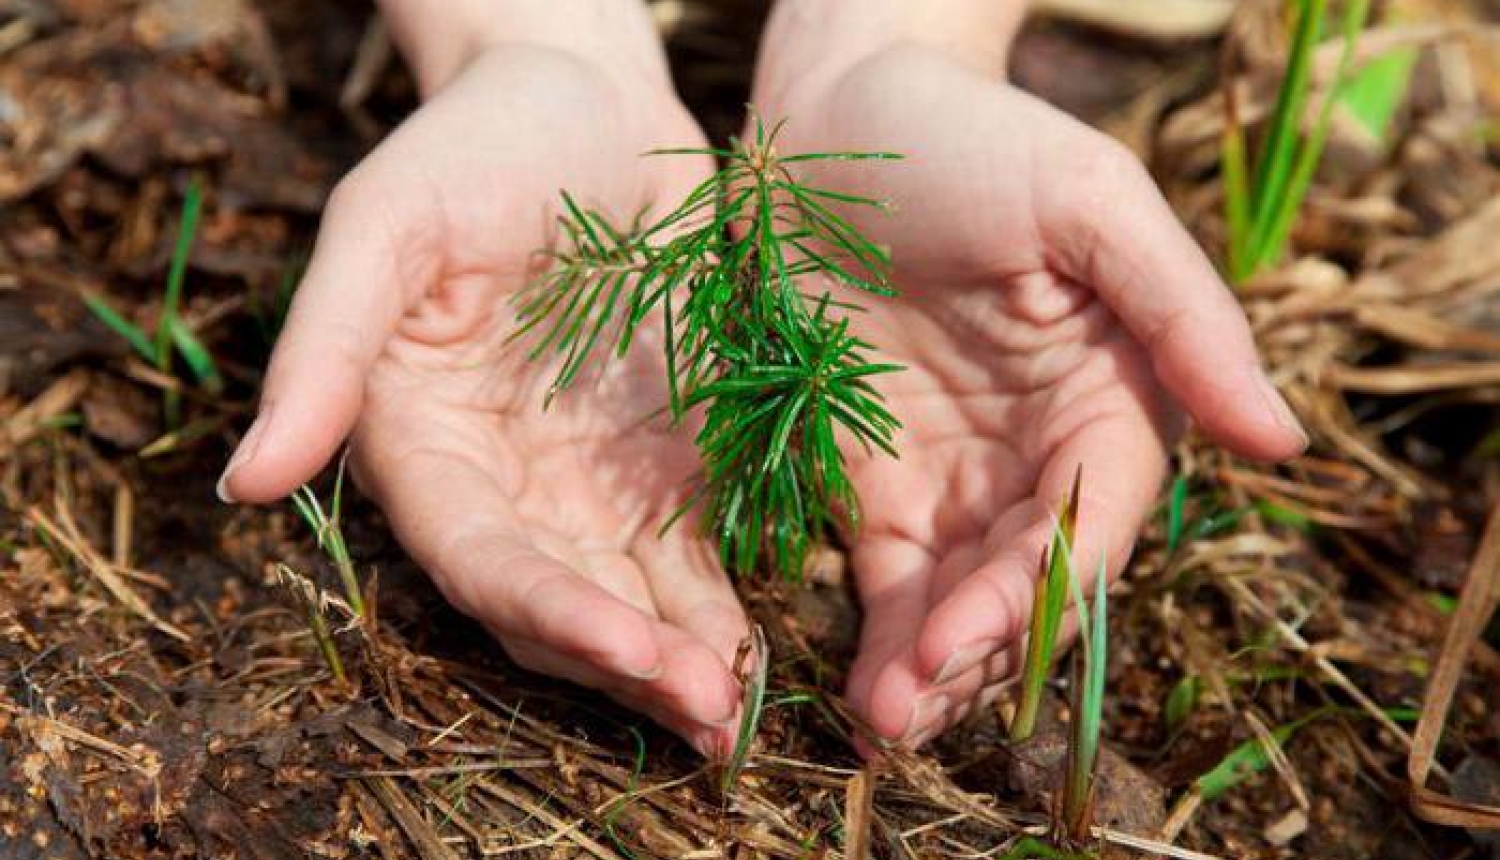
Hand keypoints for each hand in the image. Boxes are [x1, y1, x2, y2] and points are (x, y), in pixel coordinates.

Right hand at [218, 8, 749, 756]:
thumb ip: (323, 351)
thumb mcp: (386, 226)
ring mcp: (587, 479)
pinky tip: (758, 650)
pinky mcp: (661, 459)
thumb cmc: (473, 146)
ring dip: (680, 662)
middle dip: (627, 667)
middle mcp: (503, 483)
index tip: (630, 649)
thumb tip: (243, 485)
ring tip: (739, 716)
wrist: (586, 101)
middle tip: (709, 717)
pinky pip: (689, 554)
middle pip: (557, 606)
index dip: (551, 613)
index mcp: (423, 444)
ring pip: (628, 600)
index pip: (481, 559)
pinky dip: (719, 606)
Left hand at [754, 28, 1307, 748]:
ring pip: (960, 601)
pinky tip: (863, 691)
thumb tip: (1280, 441)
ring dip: (931, 670)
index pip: (1093, 519)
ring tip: (883, 723)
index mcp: (1111, 397)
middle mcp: (1039, 454)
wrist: (833, 121)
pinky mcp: (876, 484)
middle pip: (1027, 581)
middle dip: (978, 651)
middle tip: (910, 710)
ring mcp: (956, 476)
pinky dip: (882, 640)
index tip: (971, 636)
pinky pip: (889, 580)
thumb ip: (1181, 315)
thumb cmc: (972, 141)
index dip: (1040, 588)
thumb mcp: (1089, 204)